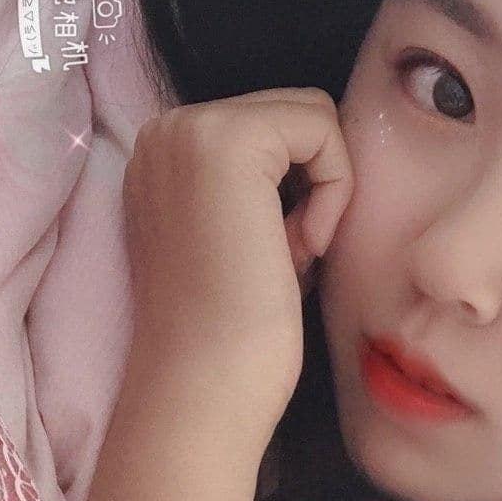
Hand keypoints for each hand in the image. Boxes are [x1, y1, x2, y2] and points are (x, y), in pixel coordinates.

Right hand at [121, 86, 353, 446]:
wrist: (206, 384)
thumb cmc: (237, 336)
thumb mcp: (253, 242)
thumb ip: (270, 191)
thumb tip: (329, 157)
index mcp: (168, 157)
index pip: (274, 134)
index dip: (299, 197)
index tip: (277, 261)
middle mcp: (167, 131)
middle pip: (294, 117)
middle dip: (310, 191)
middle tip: (288, 263)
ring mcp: (189, 129)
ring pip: (312, 118)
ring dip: (322, 192)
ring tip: (290, 258)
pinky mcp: (227, 139)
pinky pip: (322, 129)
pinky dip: (334, 190)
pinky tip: (304, 248)